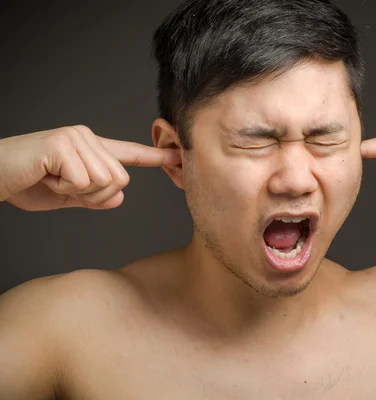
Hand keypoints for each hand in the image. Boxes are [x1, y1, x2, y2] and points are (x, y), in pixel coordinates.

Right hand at [0, 125, 180, 210]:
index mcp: (92, 149)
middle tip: (64, 185)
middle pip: (120, 179)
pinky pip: (83, 180)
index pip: (129, 153)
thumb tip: (119, 197)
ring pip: (105, 181)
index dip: (155, 156)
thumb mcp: (68, 196)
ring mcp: (76, 138)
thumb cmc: (28, 183)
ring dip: (77, 191)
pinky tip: (46, 175)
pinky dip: (63, 187)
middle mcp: (88, 138)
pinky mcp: (62, 144)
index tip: (179, 155)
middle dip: (94, 194)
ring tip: (53, 178)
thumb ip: (94, 197)